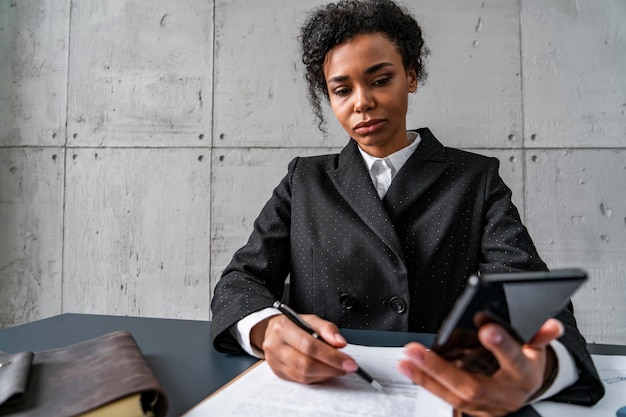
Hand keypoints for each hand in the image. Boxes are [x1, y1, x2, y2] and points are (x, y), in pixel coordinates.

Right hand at [250, 314, 357, 383]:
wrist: (272, 332)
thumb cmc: (293, 325)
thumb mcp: (310, 320)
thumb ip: (327, 329)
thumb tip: (340, 343)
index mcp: (283, 328)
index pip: (309, 345)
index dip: (331, 356)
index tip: (349, 362)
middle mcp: (275, 346)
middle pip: (305, 364)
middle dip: (331, 368)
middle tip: (347, 368)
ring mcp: (274, 361)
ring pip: (303, 375)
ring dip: (326, 375)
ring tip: (339, 369)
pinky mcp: (278, 373)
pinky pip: (300, 381)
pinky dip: (317, 378)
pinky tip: (326, 372)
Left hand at [397, 319, 563, 416]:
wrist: (524, 390)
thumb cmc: (526, 363)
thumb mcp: (537, 346)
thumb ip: (539, 334)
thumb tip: (550, 325)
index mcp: (525, 375)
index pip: (515, 361)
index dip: (502, 346)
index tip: (487, 328)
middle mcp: (504, 395)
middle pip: (472, 386)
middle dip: (441, 369)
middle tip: (417, 351)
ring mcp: (486, 406)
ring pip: (454, 395)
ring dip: (426, 377)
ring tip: (406, 359)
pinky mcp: (471, 410)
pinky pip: (446, 398)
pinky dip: (427, 383)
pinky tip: (411, 370)